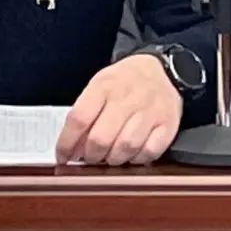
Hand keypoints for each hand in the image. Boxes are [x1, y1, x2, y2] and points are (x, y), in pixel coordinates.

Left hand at [55, 55, 181, 166]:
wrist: (161, 70)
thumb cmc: (125, 81)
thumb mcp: (99, 85)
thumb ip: (85, 113)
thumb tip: (72, 147)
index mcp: (103, 86)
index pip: (79, 118)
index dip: (67, 142)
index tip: (62, 156)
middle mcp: (126, 98)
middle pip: (101, 138)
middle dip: (90, 156)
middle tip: (89, 159)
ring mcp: (149, 111)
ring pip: (125, 147)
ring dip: (113, 160)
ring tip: (109, 157)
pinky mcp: (167, 124)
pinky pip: (149, 152)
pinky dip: (137, 160)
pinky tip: (131, 155)